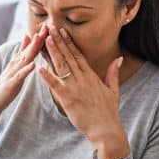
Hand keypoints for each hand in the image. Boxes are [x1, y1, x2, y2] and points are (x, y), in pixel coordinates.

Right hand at [0, 25, 49, 117]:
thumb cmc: (6, 84)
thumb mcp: (15, 66)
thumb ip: (22, 52)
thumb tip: (27, 36)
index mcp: (18, 61)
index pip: (30, 47)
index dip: (40, 37)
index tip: (48, 26)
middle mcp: (15, 64)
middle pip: (28, 49)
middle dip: (38, 38)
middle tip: (46, 26)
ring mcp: (13, 73)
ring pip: (24, 59)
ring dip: (32, 49)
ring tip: (39, 38)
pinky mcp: (11, 83)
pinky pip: (20, 75)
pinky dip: (26, 69)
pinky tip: (33, 65)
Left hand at [36, 24, 127, 154]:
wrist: (106, 130)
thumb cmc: (108, 112)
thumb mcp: (114, 90)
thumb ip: (113, 73)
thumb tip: (119, 58)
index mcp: (92, 76)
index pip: (78, 55)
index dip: (69, 42)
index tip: (62, 31)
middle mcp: (83, 79)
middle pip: (68, 57)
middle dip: (59, 41)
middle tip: (50, 28)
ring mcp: (75, 89)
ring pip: (62, 67)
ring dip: (53, 52)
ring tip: (45, 39)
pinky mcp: (68, 99)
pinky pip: (55, 86)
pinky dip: (47, 77)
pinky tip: (39, 68)